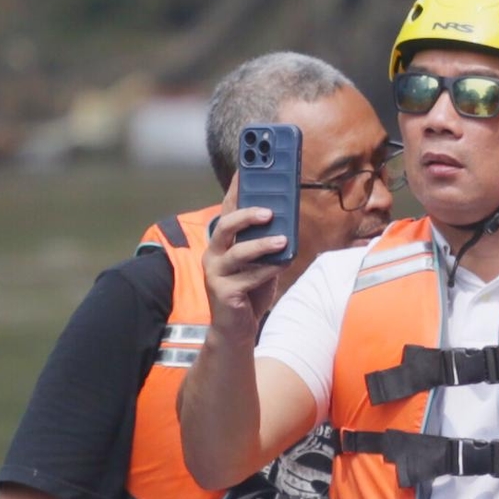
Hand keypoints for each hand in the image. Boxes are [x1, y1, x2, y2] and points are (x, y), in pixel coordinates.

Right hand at [201, 200, 296, 337]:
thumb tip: (285, 218)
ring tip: (283, 240)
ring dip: (262, 244)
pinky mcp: (223, 292)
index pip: (227, 209)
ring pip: (238, 252)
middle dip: (247, 215)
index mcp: (221, 242)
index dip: (235, 189)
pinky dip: (268, 269)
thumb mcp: (259, 261)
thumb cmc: (249, 290)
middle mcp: (213, 254)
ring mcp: (215, 273)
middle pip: (226, 225)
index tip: (247, 169)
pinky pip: (249, 277)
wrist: (235, 329)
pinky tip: (283, 264)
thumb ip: (265, 241)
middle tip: (269, 211)